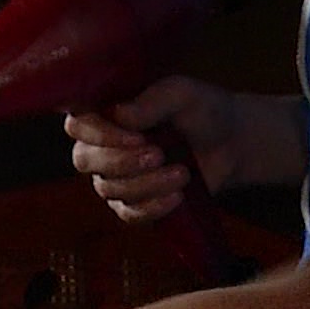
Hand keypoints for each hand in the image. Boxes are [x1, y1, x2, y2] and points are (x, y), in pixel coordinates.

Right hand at [65, 78, 308, 223]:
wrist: (231, 142)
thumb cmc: (201, 111)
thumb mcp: (183, 95)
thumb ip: (153, 100)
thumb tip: (120, 114)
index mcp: (103, 114)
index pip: (78, 125)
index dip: (101, 134)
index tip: (138, 136)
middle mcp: (99, 147)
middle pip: (86, 160)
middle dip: (123, 162)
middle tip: (160, 154)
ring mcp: (112, 178)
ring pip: (109, 188)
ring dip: (147, 183)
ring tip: (182, 172)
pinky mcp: (131, 204)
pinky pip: (128, 213)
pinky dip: (153, 207)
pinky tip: (177, 196)